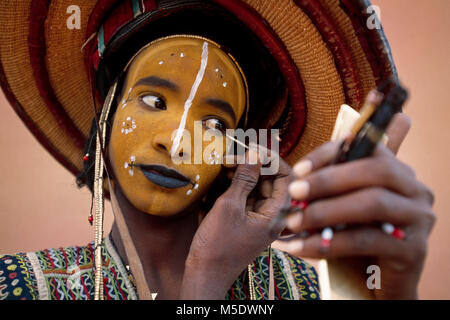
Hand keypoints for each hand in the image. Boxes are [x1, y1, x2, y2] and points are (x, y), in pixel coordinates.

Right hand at [180, 145, 292, 298]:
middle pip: (271, 181)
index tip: (253, 147)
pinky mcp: (247, 221)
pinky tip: (223, 177)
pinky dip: (236, 186)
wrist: (205, 274)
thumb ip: (244, 180)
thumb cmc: (218, 245)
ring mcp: (260, 219)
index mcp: (276, 215)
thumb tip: (254, 154)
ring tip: (225, 163)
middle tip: (233, 154)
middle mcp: (272, 216)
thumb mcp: (229, 207)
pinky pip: (247, 197)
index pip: (286, 178)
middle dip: (253, 165)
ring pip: (257, 188)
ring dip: (242, 174)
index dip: (272, 159)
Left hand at [274, 114, 435, 298]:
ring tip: (294, 222)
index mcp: (397, 172)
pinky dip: (329, 243)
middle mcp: (414, 190)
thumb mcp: (343, 208)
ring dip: (326, 211)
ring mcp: (419, 218)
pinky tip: (302, 248)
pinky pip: (366, 240)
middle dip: (329, 180)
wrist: (377, 283)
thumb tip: (296, 181)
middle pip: (376, 171)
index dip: (330, 154)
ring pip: (373, 203)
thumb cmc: (356, 237)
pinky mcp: (414, 249)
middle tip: (295, 192)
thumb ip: (330, 190)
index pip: (366, 148)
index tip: (299, 170)